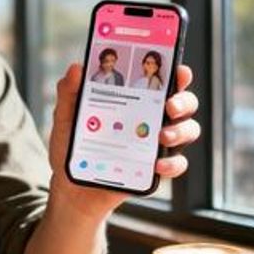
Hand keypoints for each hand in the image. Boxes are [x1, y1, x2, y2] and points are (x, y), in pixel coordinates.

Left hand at [47, 64, 200, 220]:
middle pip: (184, 103)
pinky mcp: (155, 169)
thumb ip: (69, 93)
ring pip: (187, 130)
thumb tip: (76, 68)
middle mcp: (151, 118)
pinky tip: (157, 165)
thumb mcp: (66, 117)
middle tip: (169, 106)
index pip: (163, 80)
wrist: (69, 186)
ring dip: (181, 131)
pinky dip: (172, 163)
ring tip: (162, 136)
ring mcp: (156, 144)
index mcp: (135, 99)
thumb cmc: (71, 145)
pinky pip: (176, 164)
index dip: (177, 74)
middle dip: (183, 101)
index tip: (178, 71)